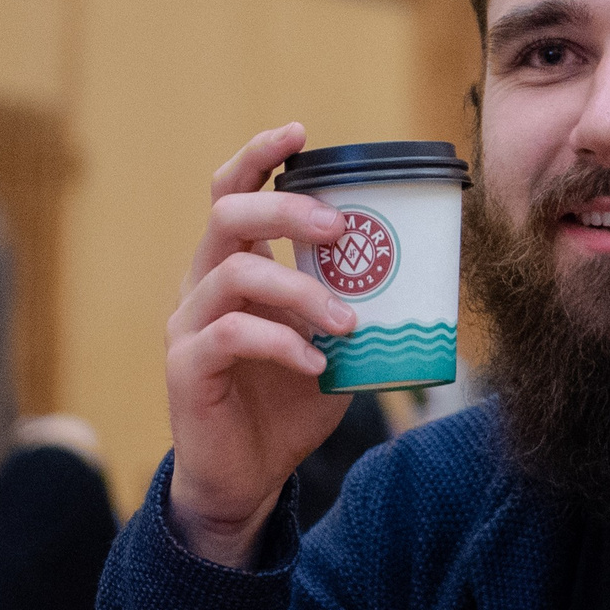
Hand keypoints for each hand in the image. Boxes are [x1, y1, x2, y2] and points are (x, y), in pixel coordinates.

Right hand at [163, 124, 356, 566]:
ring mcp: (189, 324)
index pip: (233, 192)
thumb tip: (424, 273)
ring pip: (235, 274)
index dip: (259, 156)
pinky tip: (316, 362)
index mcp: (236, 266)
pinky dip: (281, 342)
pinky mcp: (185, 367)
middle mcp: (204, 284)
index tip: (300, 133)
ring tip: (347, 322)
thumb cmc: (288, 404)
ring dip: (301, 291)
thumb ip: (357, 306)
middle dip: (287, 211)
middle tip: (340, 229)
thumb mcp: (334, 346)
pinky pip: (229, 335)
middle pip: (228, 215)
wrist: (246, 476)